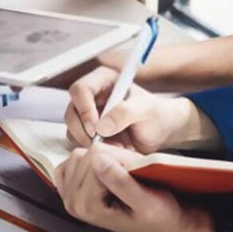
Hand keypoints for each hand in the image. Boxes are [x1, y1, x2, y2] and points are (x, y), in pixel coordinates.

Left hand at [54, 143, 214, 231]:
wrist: (162, 226)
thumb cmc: (159, 217)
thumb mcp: (147, 202)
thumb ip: (121, 182)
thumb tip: (98, 160)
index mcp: (87, 206)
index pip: (96, 159)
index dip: (120, 160)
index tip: (134, 174)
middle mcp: (73, 202)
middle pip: (84, 156)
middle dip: (110, 159)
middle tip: (128, 176)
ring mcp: (69, 196)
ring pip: (78, 155)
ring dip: (101, 159)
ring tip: (119, 176)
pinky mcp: (71, 189)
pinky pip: (71, 162)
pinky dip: (88, 161)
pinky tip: (103, 173)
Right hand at [64, 66, 192, 152]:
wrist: (162, 132)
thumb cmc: (157, 114)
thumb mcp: (146, 110)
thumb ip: (124, 113)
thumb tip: (100, 127)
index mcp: (103, 80)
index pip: (81, 90)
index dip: (84, 109)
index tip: (95, 128)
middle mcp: (91, 96)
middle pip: (71, 111)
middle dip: (82, 130)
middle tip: (98, 143)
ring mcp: (88, 114)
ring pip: (71, 128)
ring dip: (87, 142)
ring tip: (114, 147)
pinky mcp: (88, 131)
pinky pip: (78, 141)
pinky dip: (90, 149)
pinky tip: (111, 150)